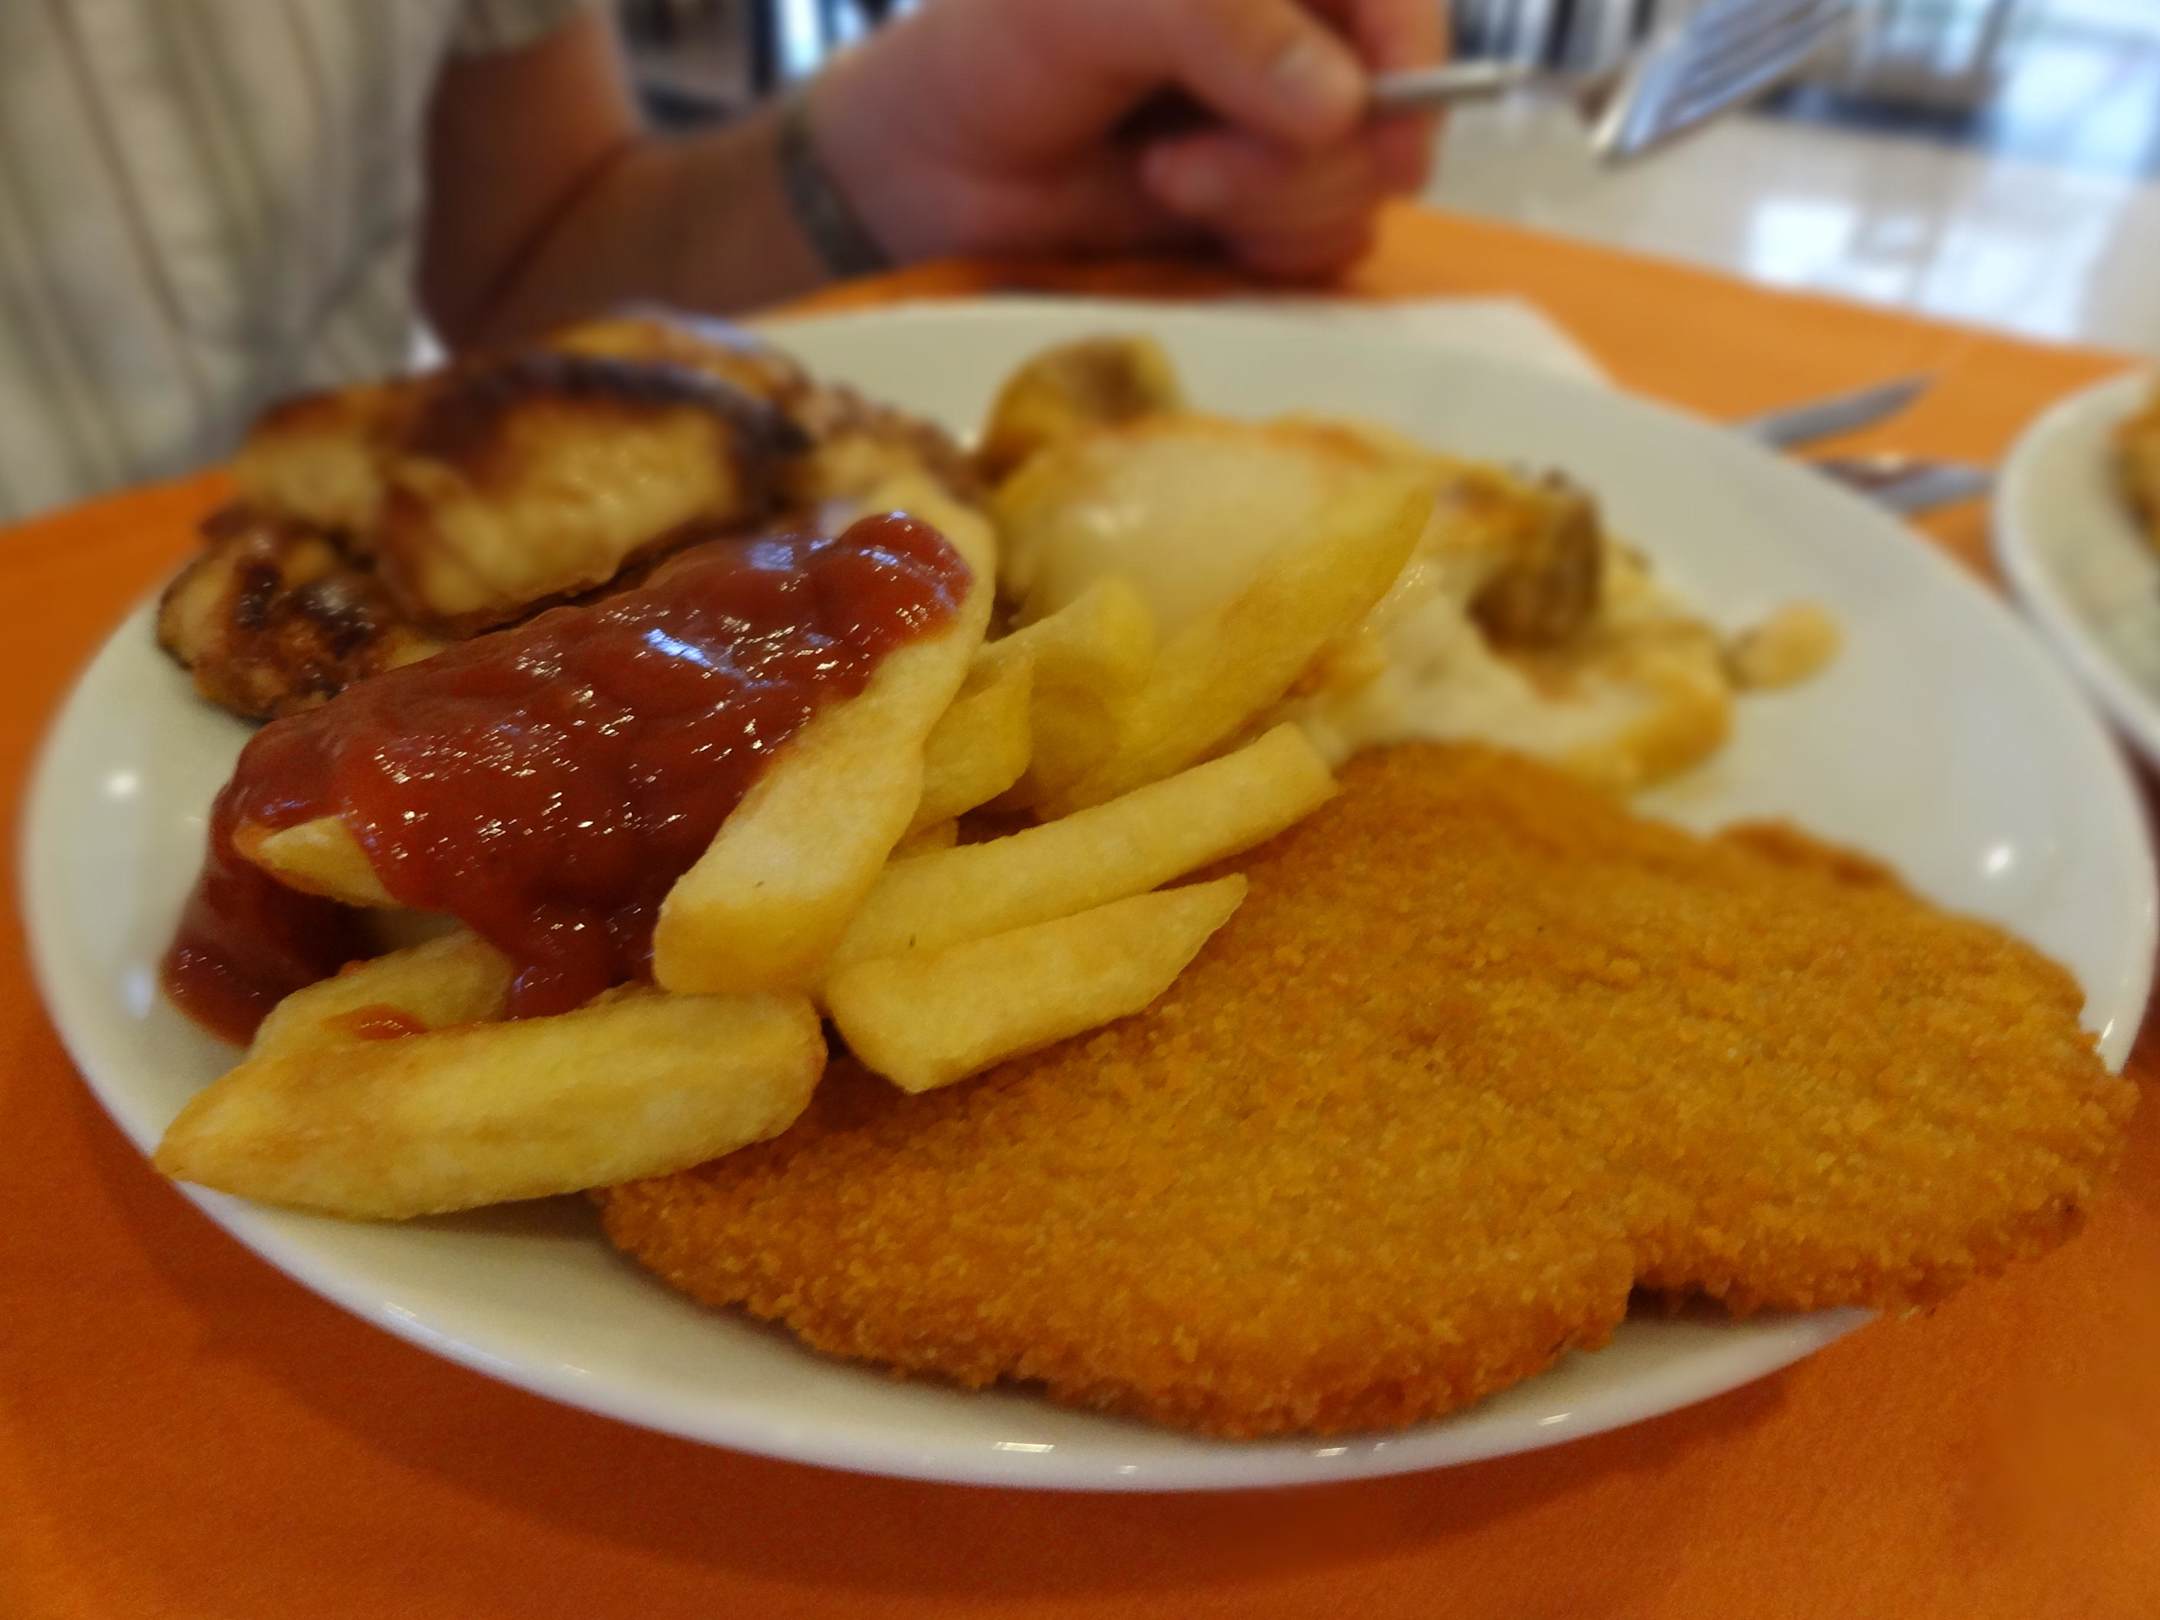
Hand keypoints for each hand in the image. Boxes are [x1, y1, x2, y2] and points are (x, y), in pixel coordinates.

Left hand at [807, 0, 1445, 279]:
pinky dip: (1265, 249)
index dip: (1412, 56)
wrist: (932, 170)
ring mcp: (1288, 131)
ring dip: (1265, 202)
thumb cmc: (997, 50)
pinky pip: (1328, 249)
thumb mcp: (1099, 2)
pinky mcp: (1267, 215)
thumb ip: (1219, 22)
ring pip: (1362, 187)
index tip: (1380, 123)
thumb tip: (1337, 105)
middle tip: (1183, 161)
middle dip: (1298, 155)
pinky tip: (1183, 217)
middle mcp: (1299, 38)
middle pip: (1394, 107)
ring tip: (1162, 178)